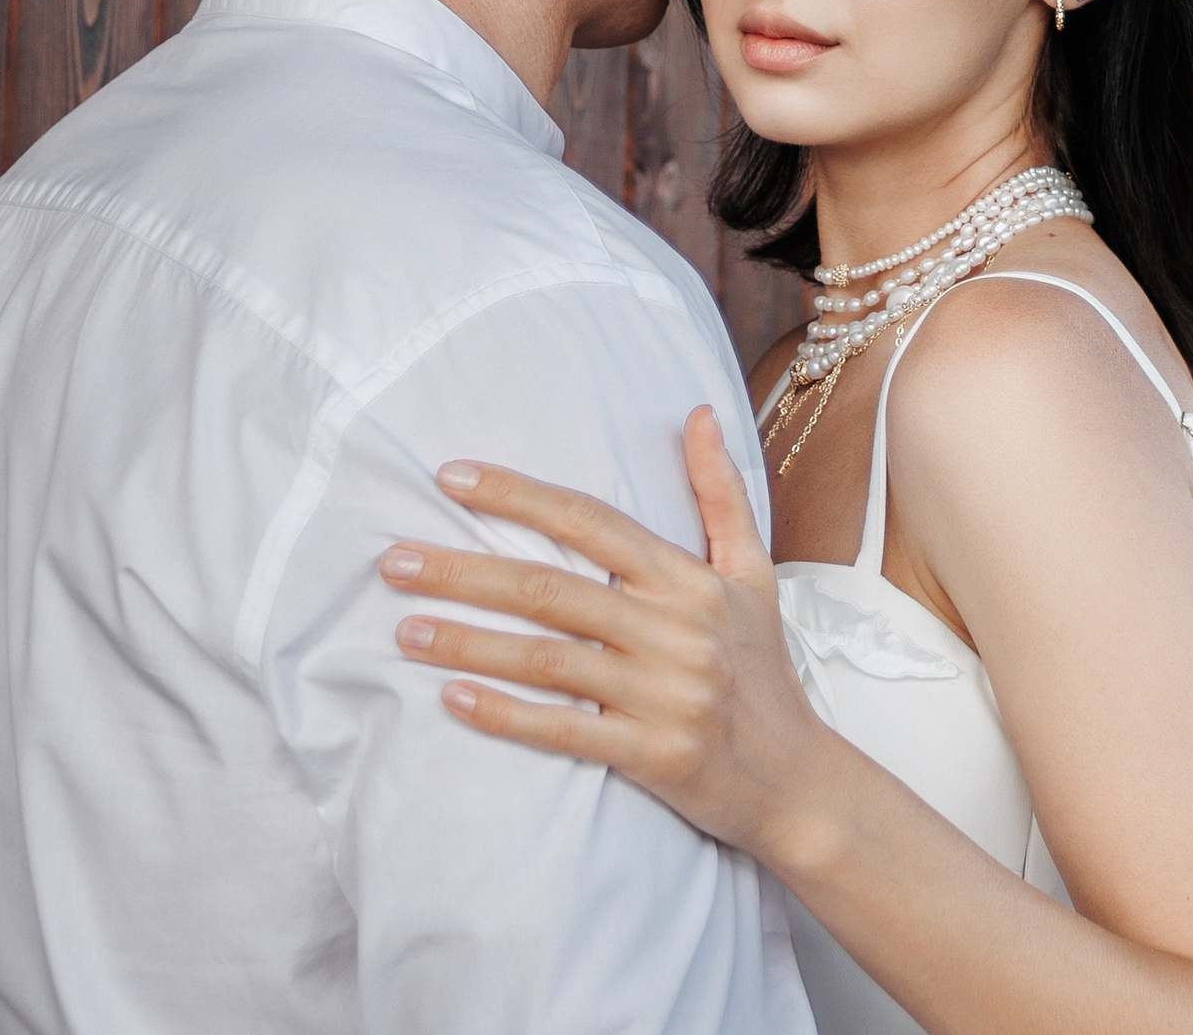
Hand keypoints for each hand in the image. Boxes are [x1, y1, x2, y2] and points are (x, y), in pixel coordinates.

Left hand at [379, 406, 837, 860]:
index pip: (590, 521)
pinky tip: (452, 702)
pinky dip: (505, 717)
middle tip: (392, 563)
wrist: (800, 780)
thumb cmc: (764, 671)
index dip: (517, 495)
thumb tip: (696, 413)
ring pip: (547, 659)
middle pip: (550, 589)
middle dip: (465, 571)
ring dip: (468, 643)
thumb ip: (720, 493)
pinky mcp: (653, 756)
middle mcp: (676, 630)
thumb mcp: (753, 575)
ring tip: (404, 631)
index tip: (450, 477)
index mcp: (689, 581)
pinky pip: (565, 730)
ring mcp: (665, 695)